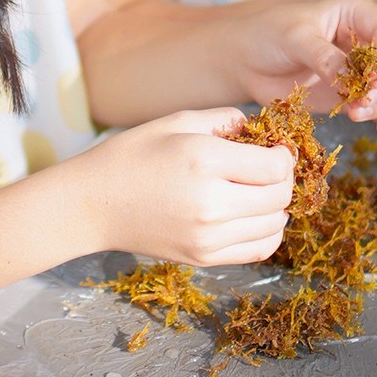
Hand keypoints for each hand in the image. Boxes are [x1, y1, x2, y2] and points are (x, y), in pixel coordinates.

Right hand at [81, 108, 295, 265]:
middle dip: (282, 179)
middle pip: (280, 196)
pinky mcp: (204, 258)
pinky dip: (267, 232)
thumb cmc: (132, 156)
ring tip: (258, 190)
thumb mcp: (177, 122)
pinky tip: (252, 215)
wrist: (93, 204)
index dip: (283, 155)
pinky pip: (259, 249)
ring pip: (275, 224)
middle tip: (268, 167)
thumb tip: (261, 130)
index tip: (274, 148)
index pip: (275, 166)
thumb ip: (225, 119)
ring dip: (277, 206)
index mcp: (204, 161)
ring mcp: (208, 236)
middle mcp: (211, 203)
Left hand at [236, 0, 376, 136]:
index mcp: (356, 11)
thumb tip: (351, 81)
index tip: (369, 81)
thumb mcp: (294, 37)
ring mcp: (365, 69)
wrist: (249, 62)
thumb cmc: (268, 36)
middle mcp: (367, 39)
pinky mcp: (358, 94)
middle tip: (364, 102)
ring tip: (356, 114)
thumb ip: (324, 56)